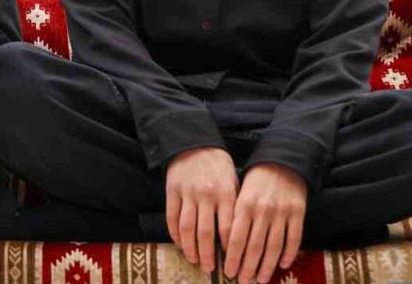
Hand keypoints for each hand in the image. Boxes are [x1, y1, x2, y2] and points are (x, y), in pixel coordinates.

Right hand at [165, 146, 237, 273]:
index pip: (228, 229)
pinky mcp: (172, 192)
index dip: (229, 249)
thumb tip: (240, 235)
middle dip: (208, 254)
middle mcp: (206, 195)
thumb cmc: (219, 165)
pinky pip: (172, 217)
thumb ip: (235, 206)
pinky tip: (179, 243)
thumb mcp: (234, 181)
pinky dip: (175, 233)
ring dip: (190, 247)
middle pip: (205, 233)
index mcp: (226, 193)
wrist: (193, 143)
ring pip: (187, 228)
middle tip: (211, 269)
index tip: (232, 263)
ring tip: (194, 260)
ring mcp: (187, 194)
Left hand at [223, 163, 306, 283]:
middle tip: (242, 281)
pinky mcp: (298, 213)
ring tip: (260, 280)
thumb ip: (234, 215)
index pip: (236, 237)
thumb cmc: (255, 180)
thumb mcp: (239, 193)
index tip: (228, 272)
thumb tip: (225, 244)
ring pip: (273, 246)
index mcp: (243, 205)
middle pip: (254, 245)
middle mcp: (262, 210)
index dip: (232, 257)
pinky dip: (288, 253)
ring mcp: (282, 213)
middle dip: (247, 266)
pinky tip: (282, 265)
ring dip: (266, 266)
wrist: (281, 161)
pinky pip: (293, 238)